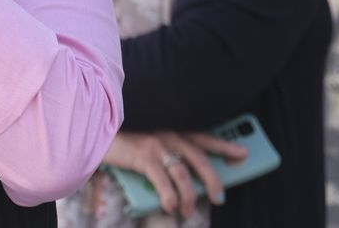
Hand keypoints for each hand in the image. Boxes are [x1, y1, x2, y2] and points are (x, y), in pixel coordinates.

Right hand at [103, 129, 246, 217]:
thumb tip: (185, 179)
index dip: (226, 146)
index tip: (243, 154)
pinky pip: (163, 182)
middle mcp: (169, 134)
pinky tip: (171, 206)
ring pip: (184, 175)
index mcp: (173, 128)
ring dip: (189, 197)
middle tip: (220, 198)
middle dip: (214, 181)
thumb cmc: (123, 136)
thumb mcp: (149, 139)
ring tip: (188, 211)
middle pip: (201, 159)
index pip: (206, 137)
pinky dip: (170, 197)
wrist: (95, 127)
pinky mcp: (144, 157)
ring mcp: (157, 144)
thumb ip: (166, 152)